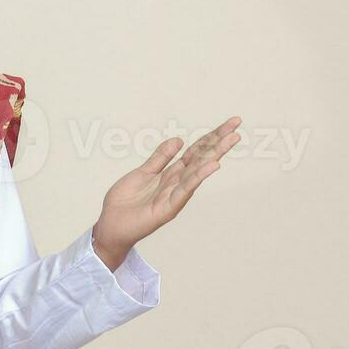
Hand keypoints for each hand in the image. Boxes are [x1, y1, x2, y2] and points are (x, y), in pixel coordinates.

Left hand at [92, 116, 241, 268]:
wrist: (111, 225)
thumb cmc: (126, 201)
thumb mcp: (144, 172)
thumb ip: (161, 157)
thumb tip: (180, 140)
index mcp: (172, 173)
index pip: (196, 151)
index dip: (212, 136)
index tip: (231, 123)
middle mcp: (177, 183)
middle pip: (201, 157)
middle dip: (219, 141)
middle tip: (237, 125)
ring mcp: (174, 195)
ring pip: (197, 171)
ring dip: (215, 154)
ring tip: (231, 139)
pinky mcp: (168, 208)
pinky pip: (184, 190)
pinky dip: (198, 177)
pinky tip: (212, 165)